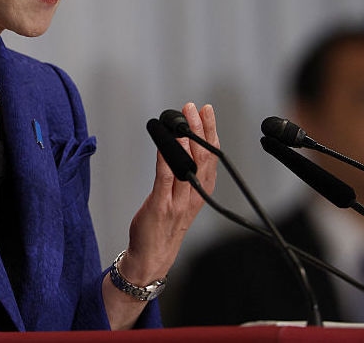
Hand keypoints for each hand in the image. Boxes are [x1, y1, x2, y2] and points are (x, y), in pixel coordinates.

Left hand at [117, 102, 218, 290]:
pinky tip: (165, 141)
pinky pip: (166, 177)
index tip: (207, 110)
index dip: (211, 131)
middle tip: (194, 107)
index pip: (211, 155)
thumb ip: (184, 174)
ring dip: (186, 139)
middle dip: (200, 128)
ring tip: (182, 118)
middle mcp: (195, 194)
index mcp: (202, 190)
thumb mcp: (181, 197)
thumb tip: (179, 143)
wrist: (152, 257)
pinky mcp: (161, 205)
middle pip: (203, 156)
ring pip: (188, 164)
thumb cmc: (164, 225)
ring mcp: (178, 200)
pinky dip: (167, 157)